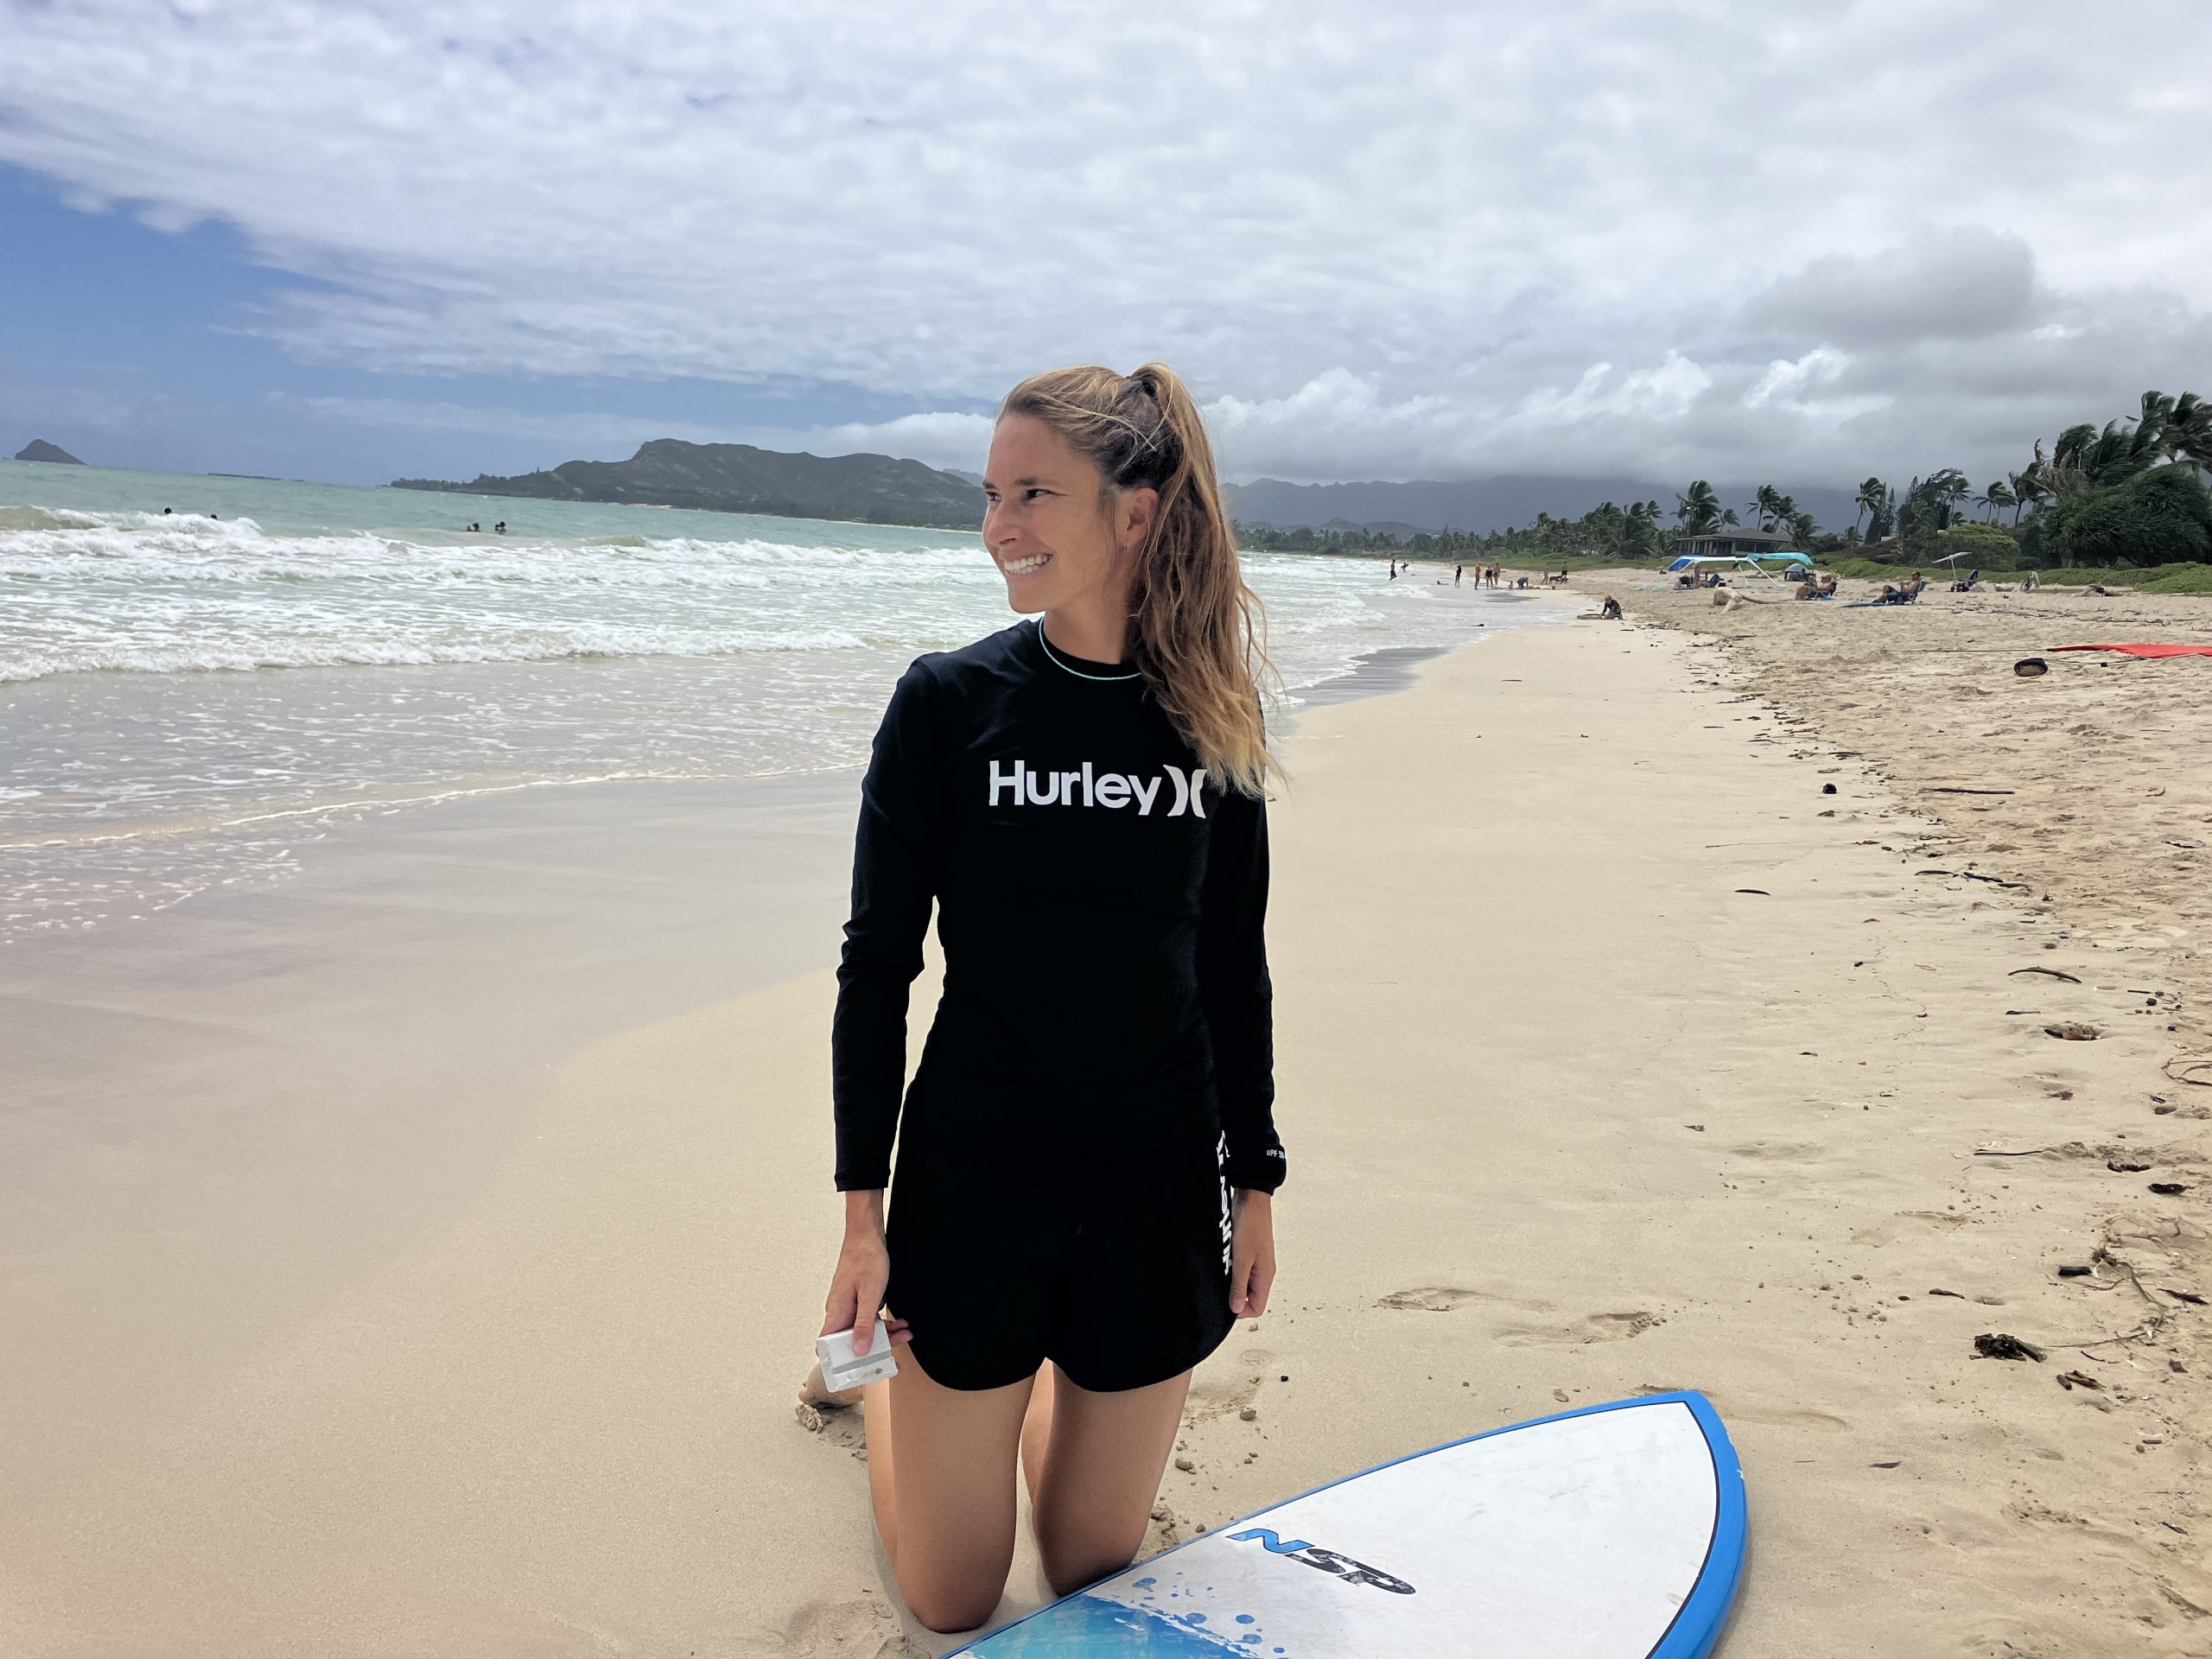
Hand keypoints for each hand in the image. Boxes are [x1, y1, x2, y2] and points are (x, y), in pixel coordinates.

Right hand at [821, 1191, 912, 1356]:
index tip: (859, 1371)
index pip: (828, 1348)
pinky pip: (868, 1317)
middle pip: (851, 1341)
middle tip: (893, 1357)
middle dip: (873, 1349)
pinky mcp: (857, 1299)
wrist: (867, 1234)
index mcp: (836, 1313)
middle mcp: (838, 1311)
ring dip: (884, 1334)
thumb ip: (864, 1324)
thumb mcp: (870, 1294)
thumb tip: (858, 1350)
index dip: (841, 1362)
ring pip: (863, 1330)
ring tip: (905, 1333)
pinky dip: (884, 1322)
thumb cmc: (865, 1259)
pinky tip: (900, 1322)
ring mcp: (848, 1305)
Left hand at [1228, 1189, 1275, 1318]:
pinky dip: (1232, 1270)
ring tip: (1223, 1269)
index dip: (1240, 1310)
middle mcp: (1264, 1272)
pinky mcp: (1250, 1254)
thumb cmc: (1250, 1225)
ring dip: (1232, 1282)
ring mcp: (1257, 1263)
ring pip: (1244, 1284)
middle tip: (1220, 1284)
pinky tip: (1224, 1261)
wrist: (1251, 1199)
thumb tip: (1236, 1309)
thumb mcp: (1242, 1258)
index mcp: (1266, 1276)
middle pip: (1250, 1298)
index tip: (1224, 1302)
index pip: (1257, 1308)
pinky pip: (1242, 1271)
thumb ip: (1239, 1285)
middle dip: (1234, 1296)